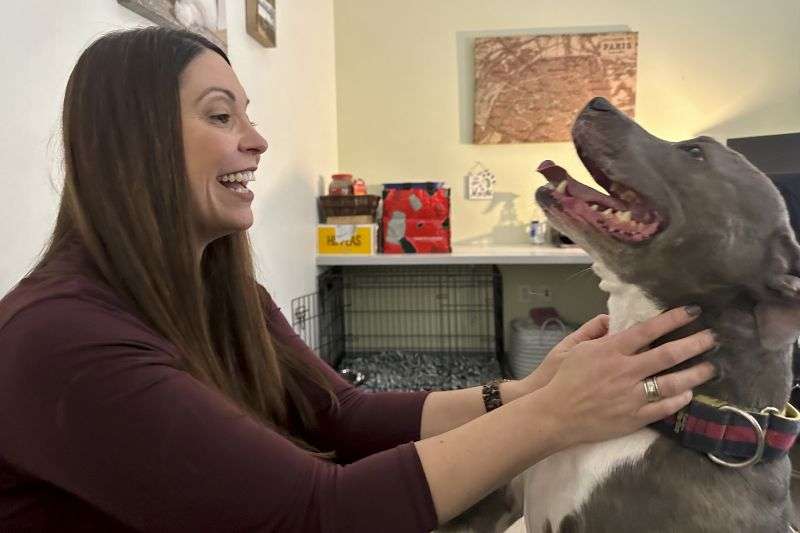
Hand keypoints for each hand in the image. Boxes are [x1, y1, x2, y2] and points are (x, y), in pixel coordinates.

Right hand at [536, 306, 716, 446]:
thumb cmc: (563, 379)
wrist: (555, 415)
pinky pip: (663, 407)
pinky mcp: (633, 417)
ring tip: (711, 367)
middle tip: (713, 338)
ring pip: (671, 383)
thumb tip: (611, 320)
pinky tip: (689, 393)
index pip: (647, 330)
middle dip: (694, 344)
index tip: (692, 311)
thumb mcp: (573, 349)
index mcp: (610, 351)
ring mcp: (631, 396)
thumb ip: (594, 332)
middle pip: (667, 355)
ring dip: (695, 374)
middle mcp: (624, 371)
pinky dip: (679, 399)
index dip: (672, 319)